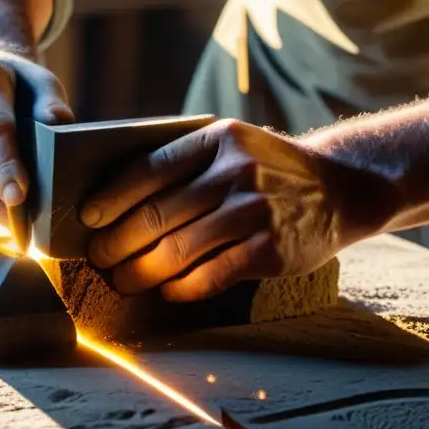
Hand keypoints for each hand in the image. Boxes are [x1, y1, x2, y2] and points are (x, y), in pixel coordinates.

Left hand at [82, 119, 346, 300]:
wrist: (340, 188)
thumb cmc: (270, 170)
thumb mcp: (233, 145)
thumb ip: (186, 162)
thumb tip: (117, 199)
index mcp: (217, 139)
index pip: (149, 169)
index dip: (112, 198)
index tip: (88, 218)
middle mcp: (236, 171)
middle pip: (157, 214)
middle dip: (117, 242)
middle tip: (98, 258)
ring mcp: (255, 211)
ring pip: (178, 250)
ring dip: (140, 271)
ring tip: (122, 280)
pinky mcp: (271, 250)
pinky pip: (211, 275)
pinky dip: (181, 287)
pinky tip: (166, 289)